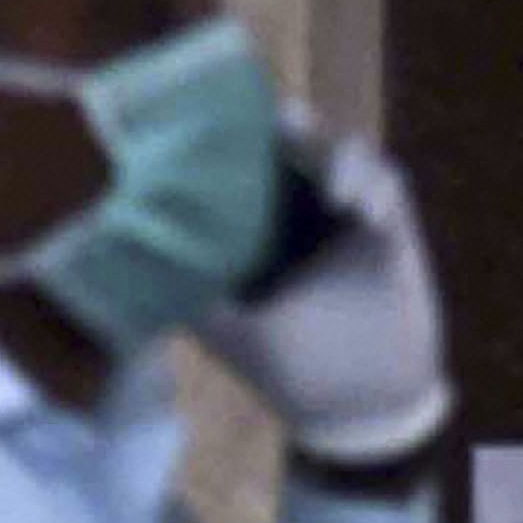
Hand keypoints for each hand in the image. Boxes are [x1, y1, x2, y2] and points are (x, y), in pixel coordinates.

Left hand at [197, 135, 453, 469]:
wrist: (359, 409)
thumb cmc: (290, 372)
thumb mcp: (225, 330)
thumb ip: (185, 291)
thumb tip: (127, 259)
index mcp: (266, 231)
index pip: (252, 168)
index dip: (239, 139)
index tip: (217, 118)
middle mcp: (310, 216)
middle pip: (301, 148)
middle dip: (290, 126)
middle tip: (276, 114)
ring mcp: (355, 221)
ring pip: (348, 157)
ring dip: (337, 153)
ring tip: (316, 159)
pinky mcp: (395, 233)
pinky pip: (390, 189)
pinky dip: (372, 185)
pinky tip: (353, 203)